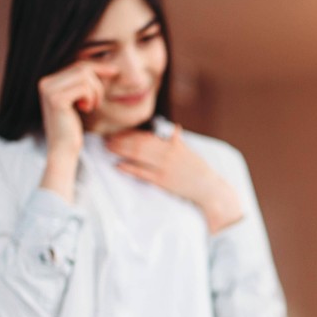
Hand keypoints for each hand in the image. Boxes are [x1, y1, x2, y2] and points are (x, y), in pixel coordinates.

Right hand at [37, 62, 117, 199]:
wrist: (63, 150)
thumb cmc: (73, 127)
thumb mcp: (79, 101)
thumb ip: (84, 83)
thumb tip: (108, 66)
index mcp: (48, 82)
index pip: (77, 66)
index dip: (98, 68)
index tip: (114, 72)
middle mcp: (45, 83)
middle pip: (82, 68)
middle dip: (97, 84)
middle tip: (97, 102)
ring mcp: (49, 90)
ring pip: (85, 76)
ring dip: (96, 92)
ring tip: (91, 107)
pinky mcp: (57, 99)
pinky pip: (84, 87)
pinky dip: (91, 97)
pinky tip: (86, 109)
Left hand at [105, 126, 243, 232]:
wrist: (208, 188)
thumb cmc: (198, 170)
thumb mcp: (189, 152)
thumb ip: (179, 141)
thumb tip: (175, 129)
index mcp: (172, 145)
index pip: (147, 136)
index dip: (131, 134)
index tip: (119, 133)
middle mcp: (167, 153)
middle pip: (139, 144)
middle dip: (122, 141)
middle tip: (108, 140)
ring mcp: (164, 167)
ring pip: (138, 155)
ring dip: (121, 151)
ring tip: (109, 148)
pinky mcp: (162, 180)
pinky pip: (141, 173)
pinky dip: (129, 168)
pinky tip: (118, 165)